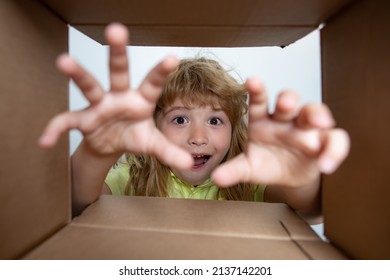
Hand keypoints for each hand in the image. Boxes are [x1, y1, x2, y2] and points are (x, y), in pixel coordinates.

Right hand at [38, 23, 192, 170]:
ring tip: (63, 61)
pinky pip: (66, 121)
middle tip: (117, 29)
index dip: (160, 72)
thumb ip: (168, 151)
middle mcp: (119, 97)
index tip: (172, 58)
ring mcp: (99, 105)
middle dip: (117, 52)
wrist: (111, 146)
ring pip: (89, 85)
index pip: (152, 84)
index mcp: (140, 100)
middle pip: (118, 71)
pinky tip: (45, 141)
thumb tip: (189, 162)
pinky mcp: (83, 119)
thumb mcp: (152, 144)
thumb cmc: (134, 137)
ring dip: (78, 74)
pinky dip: (55, 130)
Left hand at [212, 78, 349, 187]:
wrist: (287, 178)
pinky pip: (335, 139)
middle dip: (288, 99)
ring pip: (314, 112)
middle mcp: (284, 120)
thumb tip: (216, 178)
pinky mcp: (324, 141)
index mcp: (261, 121)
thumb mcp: (249, 168)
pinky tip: (325, 165)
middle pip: (288, 101)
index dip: (257, 91)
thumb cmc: (266, 165)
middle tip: (285, 104)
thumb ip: (233, 170)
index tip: (252, 80)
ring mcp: (305, 129)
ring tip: (318, 122)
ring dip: (317, 114)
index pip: (258, 102)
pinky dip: (333, 150)